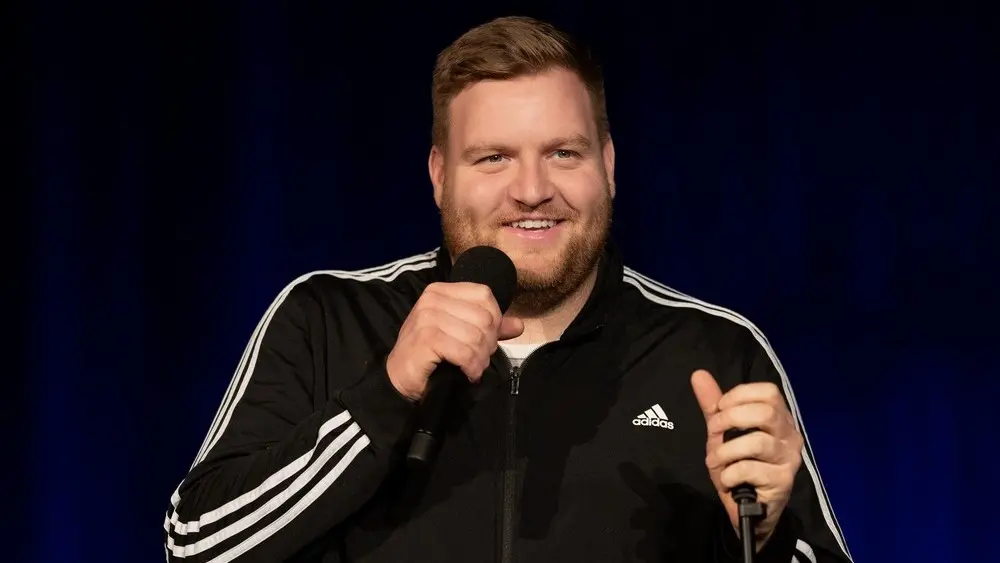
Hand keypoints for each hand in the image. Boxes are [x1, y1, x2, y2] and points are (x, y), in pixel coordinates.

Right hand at [386, 282, 523, 400]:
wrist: (398, 378)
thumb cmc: (428, 355)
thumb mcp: (459, 334)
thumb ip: (489, 328)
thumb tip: (519, 325)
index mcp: (441, 291)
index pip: (484, 295)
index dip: (494, 319)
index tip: (486, 339)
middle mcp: (433, 299)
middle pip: (484, 317)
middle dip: (488, 343)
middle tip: (478, 358)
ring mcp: (427, 317)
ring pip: (476, 336)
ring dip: (480, 359)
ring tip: (473, 368)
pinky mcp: (426, 339)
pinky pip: (465, 352)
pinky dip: (472, 367)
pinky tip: (467, 374)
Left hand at [691, 369, 802, 547]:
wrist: (749, 508)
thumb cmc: (739, 465)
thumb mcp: (722, 433)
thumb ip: (712, 405)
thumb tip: (698, 374)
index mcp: (779, 418)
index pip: (769, 392)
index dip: (738, 396)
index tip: (719, 409)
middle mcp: (790, 435)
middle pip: (765, 413)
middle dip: (730, 419)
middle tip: (713, 433)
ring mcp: (789, 459)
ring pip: (758, 442)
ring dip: (726, 451)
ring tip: (715, 460)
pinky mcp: (783, 482)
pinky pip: (751, 470)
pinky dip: (730, 474)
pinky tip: (727, 480)